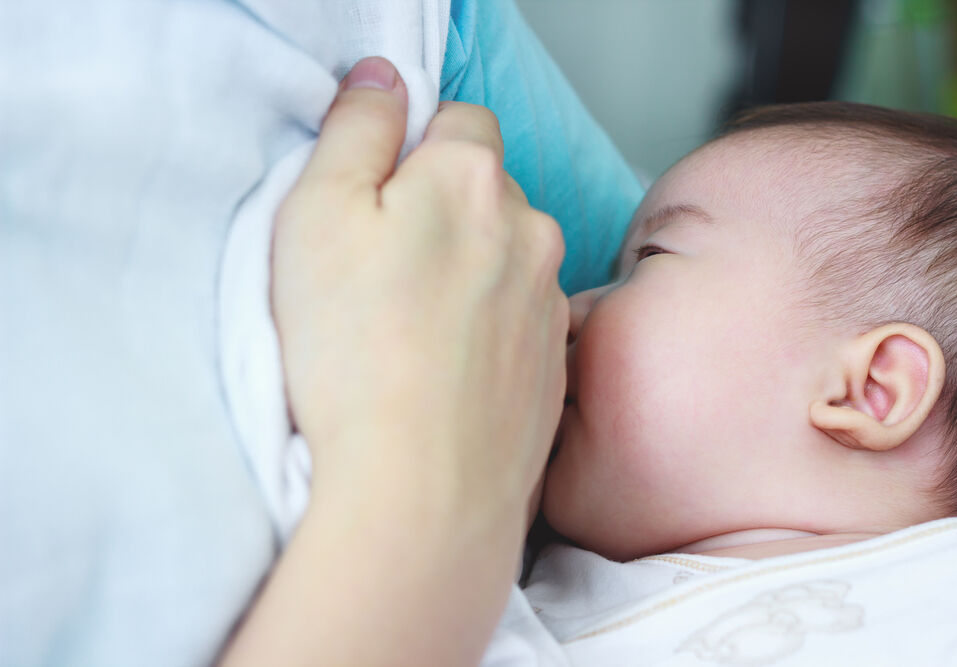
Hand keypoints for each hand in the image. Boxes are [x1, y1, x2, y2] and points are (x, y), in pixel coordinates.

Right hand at [272, 57, 567, 522]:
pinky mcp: (555, 365)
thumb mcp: (316, 216)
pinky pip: (521, 322)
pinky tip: (445, 372)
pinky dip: (490, 332)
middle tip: (381, 274)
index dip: (413, 150)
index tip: (376, 199)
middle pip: (488, 191)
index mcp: (472, 178)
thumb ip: (356, 130)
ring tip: (411, 333)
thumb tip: (385, 79)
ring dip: (471, 274)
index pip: (459, 119)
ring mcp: (550, 301)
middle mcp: (531, 228)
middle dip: (444, 212)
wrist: (421, 489)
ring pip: (509, 258)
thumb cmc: (354, 354)